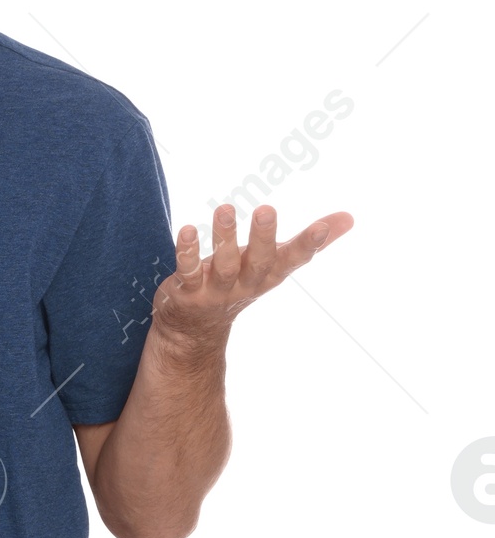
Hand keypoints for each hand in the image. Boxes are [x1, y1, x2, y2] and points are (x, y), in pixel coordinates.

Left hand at [151, 202, 354, 350]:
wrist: (196, 329)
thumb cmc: (240, 283)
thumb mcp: (275, 264)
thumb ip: (307, 243)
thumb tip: (349, 218)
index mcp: (269, 274)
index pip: (293, 259)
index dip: (309, 244)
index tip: (323, 225)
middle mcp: (246, 283)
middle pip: (259, 262)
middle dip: (263, 237)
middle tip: (267, 209)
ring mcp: (217, 289)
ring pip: (223, 265)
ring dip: (224, 238)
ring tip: (225, 208)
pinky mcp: (188, 290)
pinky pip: (188, 270)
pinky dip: (187, 252)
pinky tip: (187, 230)